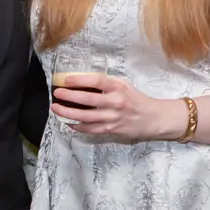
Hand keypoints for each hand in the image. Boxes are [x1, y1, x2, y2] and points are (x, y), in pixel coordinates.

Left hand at [51, 75, 181, 141]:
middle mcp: (116, 102)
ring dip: (68, 112)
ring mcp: (113, 117)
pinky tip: (69, 122)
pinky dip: (77, 126)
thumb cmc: (137, 100)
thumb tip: (82, 82)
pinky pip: (90, 129)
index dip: (80, 80)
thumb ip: (106, 84)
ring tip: (56, 108)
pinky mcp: (111, 129)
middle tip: (56, 93)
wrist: (153, 118)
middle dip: (69, 96)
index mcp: (119, 87)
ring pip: (86, 116)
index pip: (97, 81)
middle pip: (88, 100)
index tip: (66, 80)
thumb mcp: (124, 86)